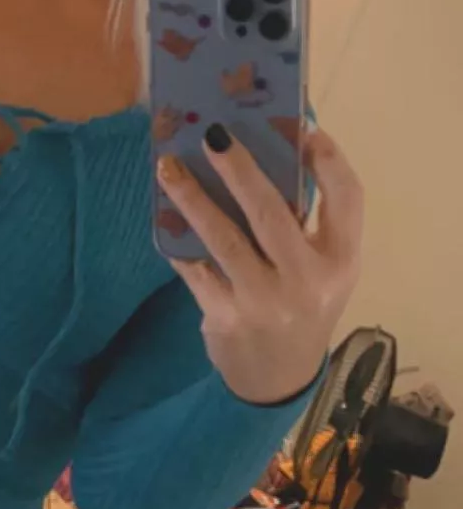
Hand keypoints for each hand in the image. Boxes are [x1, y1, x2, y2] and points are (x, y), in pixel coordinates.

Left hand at [158, 125, 362, 404]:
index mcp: (340, 260)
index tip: (305, 129)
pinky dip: (177, 241)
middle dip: (239, 168)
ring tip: (168, 167)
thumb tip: (269, 152)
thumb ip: (308, 223)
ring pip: (223, 237)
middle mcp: (307, 280)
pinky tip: (162, 215)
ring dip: (192, 198)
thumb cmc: (303, 307)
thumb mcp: (322, 269)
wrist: (279, 380)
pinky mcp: (227, 317)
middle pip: (272, 211)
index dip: (328, 160)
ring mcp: (265, 301)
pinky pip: (195, 268)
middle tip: (212, 134)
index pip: (347, 198)